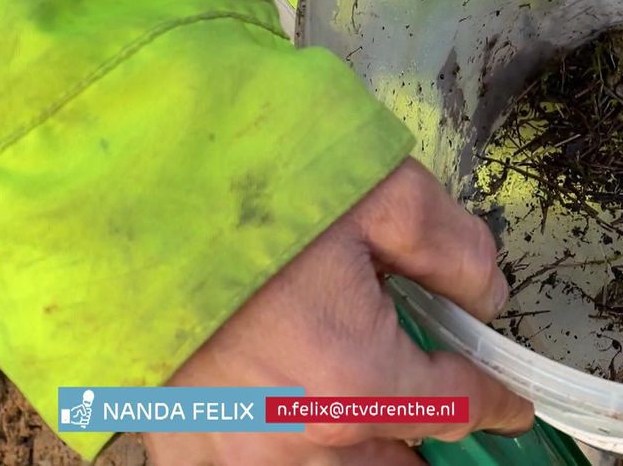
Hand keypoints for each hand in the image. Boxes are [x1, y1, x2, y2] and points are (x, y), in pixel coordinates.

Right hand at [144, 159, 532, 464]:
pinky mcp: (180, 441)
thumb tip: (486, 295)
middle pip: (394, 462)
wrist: (111, 192)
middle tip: (434, 400)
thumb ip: (452, 249)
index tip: (512, 404)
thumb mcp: (380, 192)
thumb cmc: (249, 185)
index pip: (457, 407)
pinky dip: (289, 453)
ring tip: (370, 417)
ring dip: (363, 451)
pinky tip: (291, 420)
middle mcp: (299, 437)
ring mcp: (234, 450)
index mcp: (358, 379)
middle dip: (424, 433)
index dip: (496, 401)